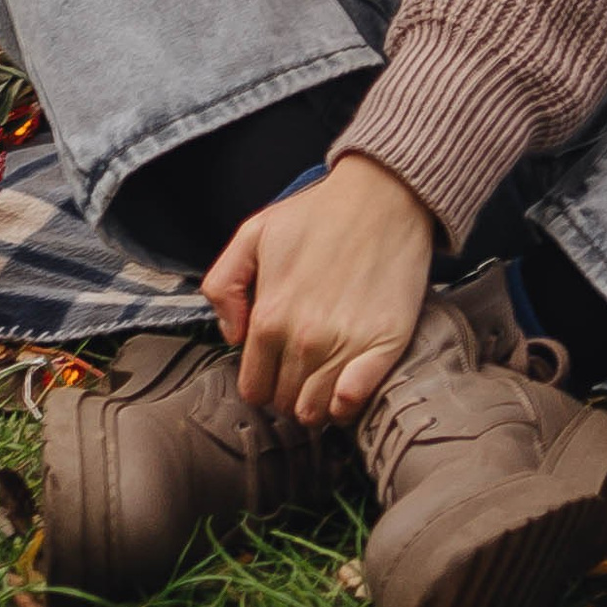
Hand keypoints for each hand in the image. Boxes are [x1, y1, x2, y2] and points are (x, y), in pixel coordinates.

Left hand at [203, 152, 435, 425]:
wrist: (384, 195)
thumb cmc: (320, 213)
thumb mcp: (254, 232)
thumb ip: (223, 284)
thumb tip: (232, 336)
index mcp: (269, 315)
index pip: (253, 388)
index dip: (263, 381)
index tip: (276, 367)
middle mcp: (303, 338)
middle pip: (284, 404)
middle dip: (288, 391)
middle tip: (302, 366)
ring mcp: (344, 345)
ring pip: (315, 412)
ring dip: (316, 401)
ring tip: (324, 373)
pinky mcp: (383, 345)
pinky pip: (353, 402)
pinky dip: (346, 403)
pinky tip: (347, 383)